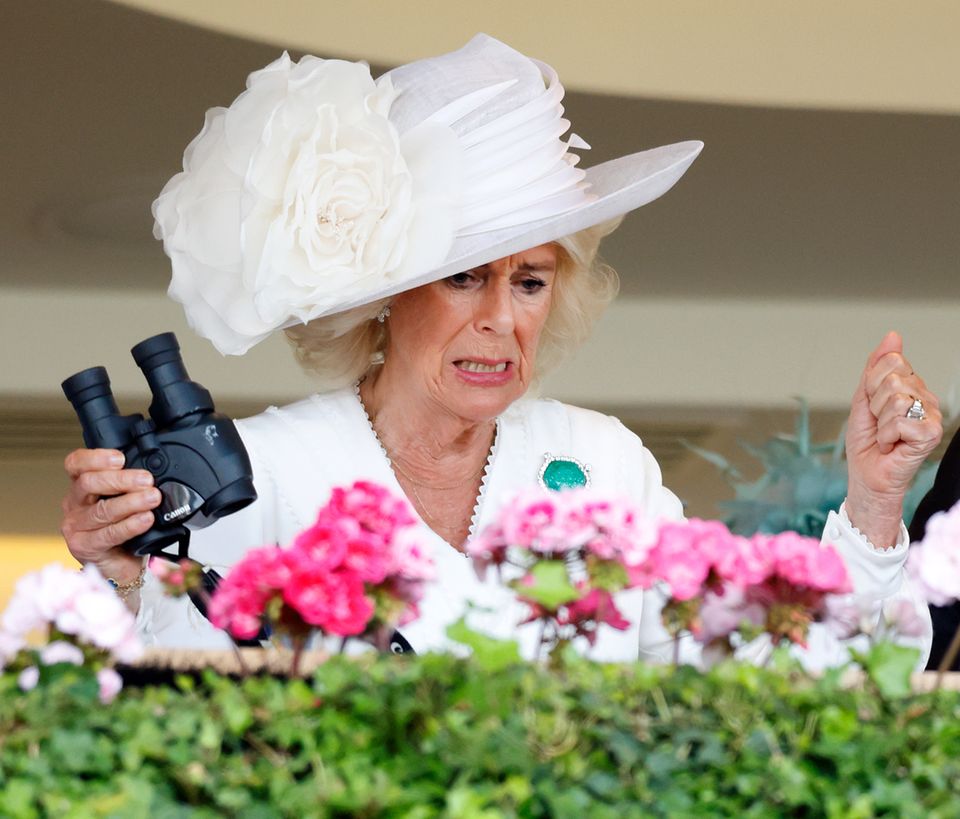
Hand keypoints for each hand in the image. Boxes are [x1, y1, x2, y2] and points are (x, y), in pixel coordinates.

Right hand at [60, 448, 160, 581]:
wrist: (121, 563)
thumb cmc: (124, 527)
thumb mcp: (126, 498)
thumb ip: (133, 485)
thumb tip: (155, 475)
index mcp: (82, 486)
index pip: (76, 464)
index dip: (96, 458)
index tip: (120, 458)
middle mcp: (75, 503)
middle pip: (89, 483)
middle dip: (121, 479)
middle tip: (146, 480)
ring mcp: (76, 526)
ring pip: (101, 509)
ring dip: (131, 502)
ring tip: (152, 498)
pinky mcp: (84, 546)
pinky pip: (108, 534)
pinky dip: (130, 525)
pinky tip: (145, 519)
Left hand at [845, 331, 942, 547]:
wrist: (867, 475)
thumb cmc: (866, 442)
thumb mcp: (863, 399)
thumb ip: (875, 368)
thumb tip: (893, 336)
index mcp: (911, 386)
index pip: (890, 362)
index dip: (871, 385)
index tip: (872, 405)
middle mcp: (926, 397)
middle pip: (892, 380)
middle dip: (874, 404)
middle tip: (879, 424)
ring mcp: (933, 415)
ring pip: (896, 399)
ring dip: (880, 422)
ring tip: (885, 435)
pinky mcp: (932, 434)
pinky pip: (901, 421)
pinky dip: (888, 435)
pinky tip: (892, 444)